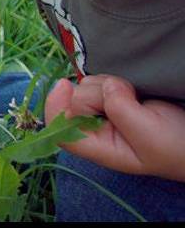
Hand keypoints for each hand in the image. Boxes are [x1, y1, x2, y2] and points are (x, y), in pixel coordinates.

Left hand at [45, 74, 184, 181]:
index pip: (60, 130)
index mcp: (98, 147)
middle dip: (99, 93)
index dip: (55, 107)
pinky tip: (131, 91)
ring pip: (87, 86)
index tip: (64, 85)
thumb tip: (106, 85)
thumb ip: (120, 109)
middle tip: (129, 101)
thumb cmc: (174, 145)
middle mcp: (94, 129)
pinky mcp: (113, 98)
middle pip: (75, 99)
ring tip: (134, 98)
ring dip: (109, 85)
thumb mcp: (146, 133)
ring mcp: (102, 112)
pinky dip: (115, 80)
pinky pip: (101, 80)